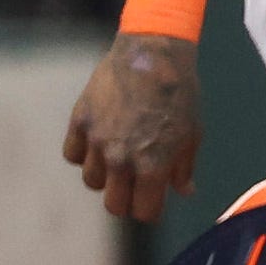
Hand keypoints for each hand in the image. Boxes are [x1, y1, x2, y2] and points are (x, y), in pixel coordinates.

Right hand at [64, 32, 201, 220]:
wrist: (153, 53)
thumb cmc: (180, 93)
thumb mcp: (193, 132)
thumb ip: (184, 167)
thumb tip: (185, 192)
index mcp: (153, 164)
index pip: (144, 211)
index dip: (150, 209)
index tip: (153, 201)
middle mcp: (121, 159)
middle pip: (114, 205)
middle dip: (127, 200)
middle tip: (136, 186)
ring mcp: (97, 141)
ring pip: (92, 181)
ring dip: (106, 176)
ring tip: (119, 158)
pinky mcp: (80, 122)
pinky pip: (73, 154)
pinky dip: (83, 153)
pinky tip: (98, 141)